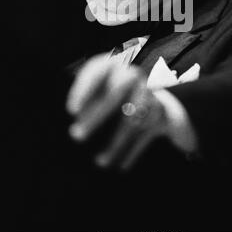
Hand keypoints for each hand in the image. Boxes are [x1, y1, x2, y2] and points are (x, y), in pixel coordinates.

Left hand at [66, 54, 168, 170]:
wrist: (151, 96)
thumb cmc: (111, 93)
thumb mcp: (99, 88)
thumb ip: (86, 100)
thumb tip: (76, 120)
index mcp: (113, 65)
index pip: (99, 70)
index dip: (85, 89)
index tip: (71, 111)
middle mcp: (133, 75)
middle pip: (116, 91)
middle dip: (96, 116)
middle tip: (76, 136)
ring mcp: (149, 92)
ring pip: (133, 118)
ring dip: (116, 141)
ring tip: (100, 162)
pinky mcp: (161, 112)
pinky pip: (146, 133)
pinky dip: (133, 151)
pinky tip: (121, 166)